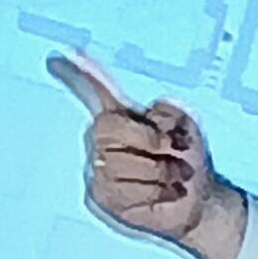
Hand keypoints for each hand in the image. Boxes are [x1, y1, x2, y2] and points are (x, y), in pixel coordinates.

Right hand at [52, 51, 245, 258]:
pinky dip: (156, 192)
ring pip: (118, 162)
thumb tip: (154, 106)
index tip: (57, 57)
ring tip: (175, 176)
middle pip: (107, 126)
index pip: (95, 89)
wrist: (200, 200)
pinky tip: (165, 193)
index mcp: (122, 115)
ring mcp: (98, 165)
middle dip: (149, 139)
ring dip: (160, 170)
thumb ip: (169, 112)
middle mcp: (103, 137)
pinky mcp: (101, 193)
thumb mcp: (187, 128)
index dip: (76, 73)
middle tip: (174, 150)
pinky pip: (126, 189)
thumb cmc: (187, 162)